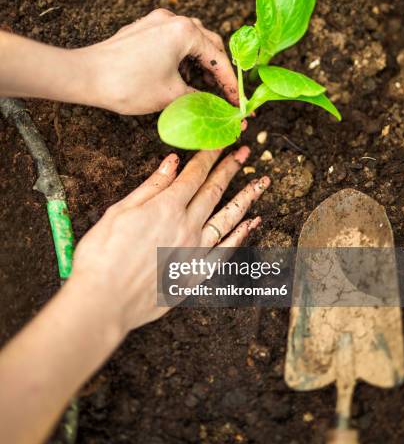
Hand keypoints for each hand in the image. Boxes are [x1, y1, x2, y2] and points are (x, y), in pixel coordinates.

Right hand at [71, 147, 268, 334]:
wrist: (104, 301)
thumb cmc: (102, 256)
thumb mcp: (119, 212)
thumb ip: (151, 188)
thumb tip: (172, 164)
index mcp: (166, 208)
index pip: (194, 174)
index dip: (209, 155)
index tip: (221, 142)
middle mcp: (186, 226)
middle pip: (214, 191)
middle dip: (230, 168)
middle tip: (244, 152)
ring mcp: (195, 251)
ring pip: (228, 218)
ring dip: (246, 197)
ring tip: (261, 182)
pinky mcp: (196, 274)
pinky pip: (226, 251)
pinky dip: (241, 236)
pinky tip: (252, 224)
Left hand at [73, 9, 238, 114]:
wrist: (85, 76)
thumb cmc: (128, 84)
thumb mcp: (171, 95)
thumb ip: (199, 97)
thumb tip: (215, 104)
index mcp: (185, 32)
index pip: (218, 58)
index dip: (230, 83)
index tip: (237, 101)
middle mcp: (172, 19)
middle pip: (208, 42)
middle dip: (217, 69)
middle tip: (223, 92)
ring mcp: (155, 21)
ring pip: (190, 39)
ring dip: (200, 62)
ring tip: (202, 86)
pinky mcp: (142, 29)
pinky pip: (171, 40)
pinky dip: (182, 57)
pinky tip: (179, 76)